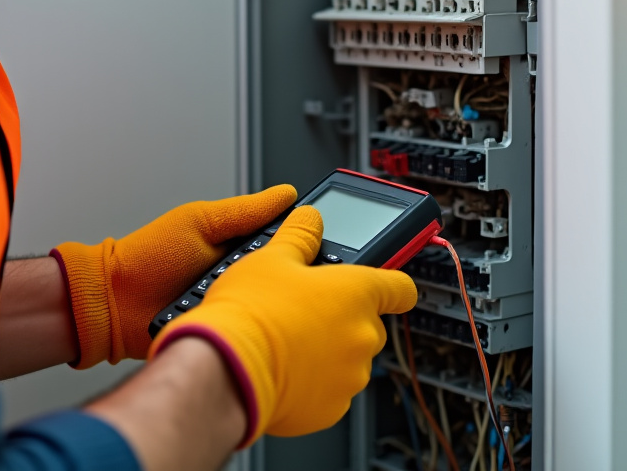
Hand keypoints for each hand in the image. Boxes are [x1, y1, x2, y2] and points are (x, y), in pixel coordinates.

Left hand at [52, 185, 296, 367]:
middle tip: (267, 274)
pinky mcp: (223, 335)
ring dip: (263, 307)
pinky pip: (247, 335)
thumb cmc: (147, 258)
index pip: (287, 243)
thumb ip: (245, 211)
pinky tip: (241, 327)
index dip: (305, 243)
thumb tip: (287, 194)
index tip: (323, 242)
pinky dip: (245, 331)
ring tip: (246, 299)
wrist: (112, 305)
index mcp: (239, 246)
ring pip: (270, 310)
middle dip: (282, 278)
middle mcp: (241, 277)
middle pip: (285, 279)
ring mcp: (233, 307)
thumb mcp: (199, 221)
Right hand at [149, 205, 416, 444]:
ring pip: (348, 360)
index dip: (391, 285)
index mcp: (357, 292)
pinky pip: (331, 392)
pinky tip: (283, 370)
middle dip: (342, 319)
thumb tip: (309, 218)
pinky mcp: (332, 409)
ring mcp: (351, 376)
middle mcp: (363, 335)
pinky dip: (313, 384)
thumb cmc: (250, 311)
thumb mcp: (270, 257)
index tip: (383, 287)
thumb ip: (299, 236)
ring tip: (286, 343)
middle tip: (304, 312)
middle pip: (368, 324)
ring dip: (327, 353)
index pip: (400, 287)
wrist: (226, 368)